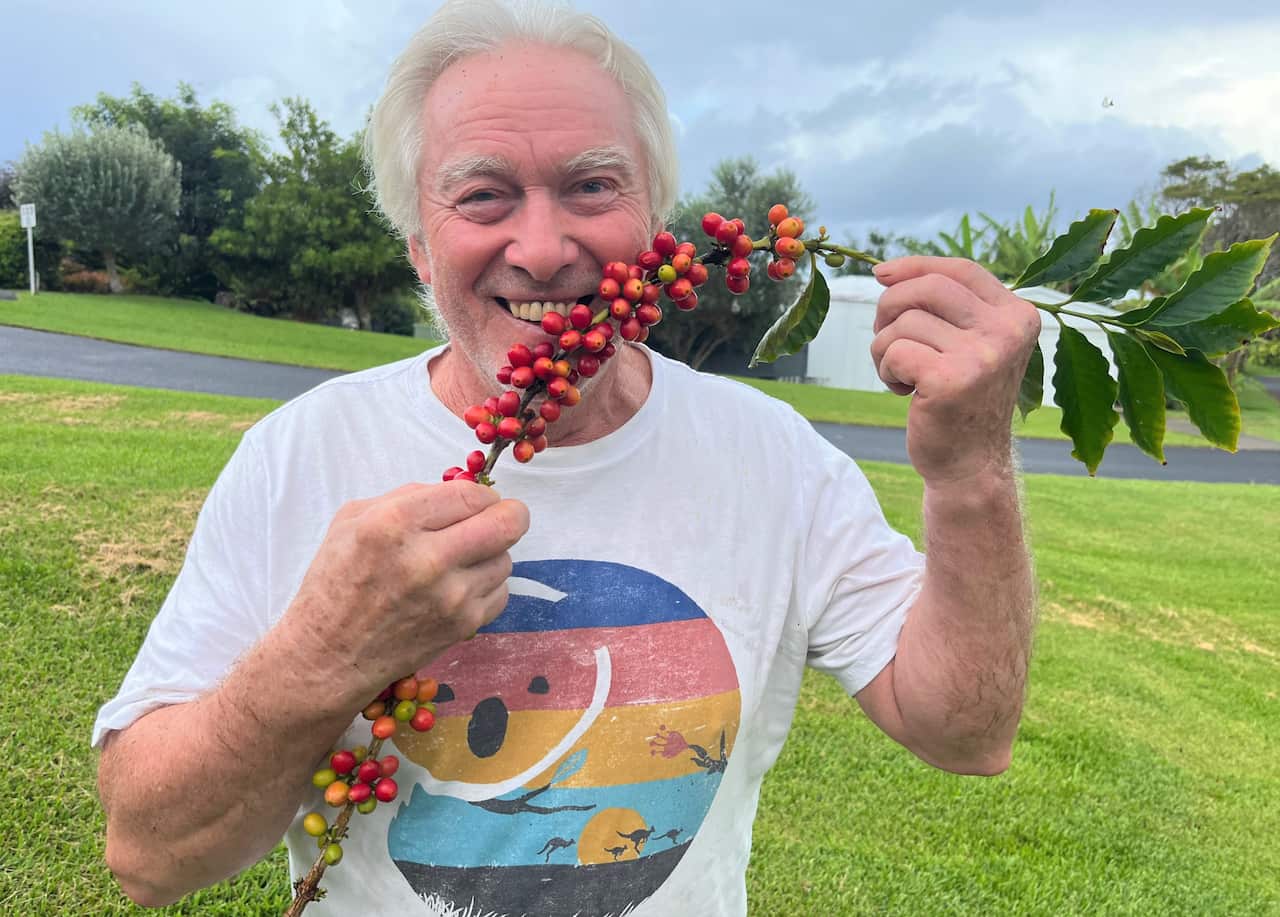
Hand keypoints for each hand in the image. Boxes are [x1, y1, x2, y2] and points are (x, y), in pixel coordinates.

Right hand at [283, 481, 528, 701]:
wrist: (328, 656)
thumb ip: (408, 497)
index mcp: (395, 523)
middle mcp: (427, 559)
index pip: (470, 494)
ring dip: (491, 555)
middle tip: (499, 519)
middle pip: (507, 524)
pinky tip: (458, 589)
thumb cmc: (336, 581)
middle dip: (509, 516)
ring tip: (461, 562)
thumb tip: (459, 492)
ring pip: (506, 559)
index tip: (478, 501)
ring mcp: (450, 596)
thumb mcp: (353, 520)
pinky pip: (500, 593)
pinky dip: (486, 587)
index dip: (482, 494)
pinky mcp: (462, 626)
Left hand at [870, 256, 1040, 484]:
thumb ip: (945, 308)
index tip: (880, 274)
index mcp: (1018, 315)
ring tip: (901, 375)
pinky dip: (886, 370)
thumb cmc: (960, 400)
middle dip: (890, 306)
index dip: (916, 266)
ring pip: (905, 321)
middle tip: (884, 337)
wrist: (970, 464)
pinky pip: (895, 351)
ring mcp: (983, 356)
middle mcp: (1007, 331)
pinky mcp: (951, 380)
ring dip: (885, 347)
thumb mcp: (968, 345)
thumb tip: (887, 272)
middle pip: (929, 287)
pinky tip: (904, 391)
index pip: (961, 270)